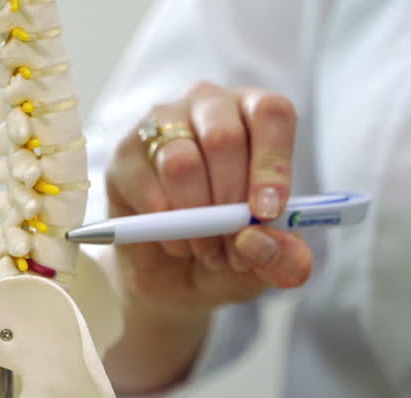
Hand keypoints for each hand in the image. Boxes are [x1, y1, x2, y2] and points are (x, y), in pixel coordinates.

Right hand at [106, 82, 313, 312]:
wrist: (173, 277)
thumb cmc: (229, 250)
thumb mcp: (269, 264)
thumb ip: (285, 258)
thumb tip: (257, 239)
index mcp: (255, 115)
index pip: (270, 114)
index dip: (272, 163)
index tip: (267, 212)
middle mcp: (208, 108)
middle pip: (223, 138)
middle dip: (230, 202)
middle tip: (235, 246)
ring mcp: (161, 126)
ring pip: (181, 163)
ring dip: (197, 219)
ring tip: (206, 249)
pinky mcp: (125, 157)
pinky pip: (148, 189)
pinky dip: (167, 228)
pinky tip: (177, 243)